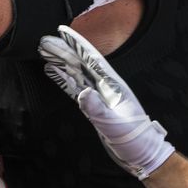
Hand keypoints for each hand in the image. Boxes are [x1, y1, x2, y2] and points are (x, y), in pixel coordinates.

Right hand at [38, 25, 173, 179]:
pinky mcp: (94, 106)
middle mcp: (106, 87)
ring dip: (61, 62)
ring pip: (76, 74)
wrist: (143, 155)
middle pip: (81, 64)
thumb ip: (98, 109)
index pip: (92, 61)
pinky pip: (74, 89)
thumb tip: (82, 93)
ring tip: (45, 52)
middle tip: (45, 41)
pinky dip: (63, 79)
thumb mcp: (116, 126)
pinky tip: (54, 72)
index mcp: (114, 86)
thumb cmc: (136, 141)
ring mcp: (99, 96)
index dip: (78, 45)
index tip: (63, 33)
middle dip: (64, 51)